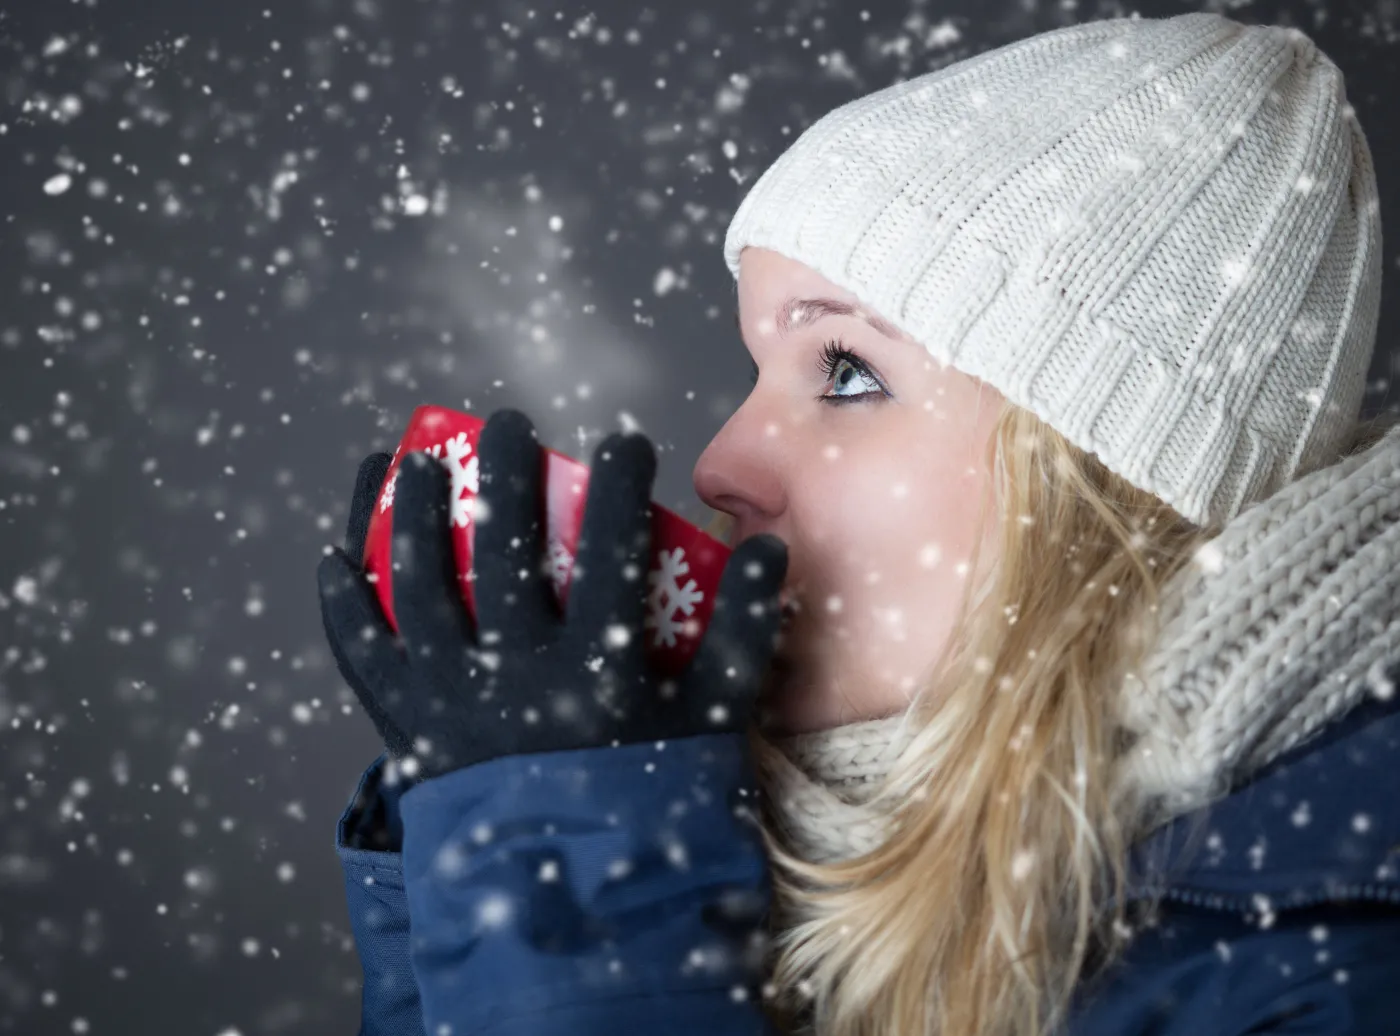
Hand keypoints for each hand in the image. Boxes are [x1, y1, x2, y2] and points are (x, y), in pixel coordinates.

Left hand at [316, 407, 788, 782]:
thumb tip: (771, 551)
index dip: (621, 482)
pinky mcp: (404, 728)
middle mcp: (517, 676)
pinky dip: (341, 605)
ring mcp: (450, 701)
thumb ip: (745, 638)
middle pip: (505, 545)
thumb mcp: (710, 728)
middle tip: (510, 423)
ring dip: (412, 511)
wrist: (569, 912)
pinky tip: (337, 556)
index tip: (626, 444)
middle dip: (506, 467)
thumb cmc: (648, 807)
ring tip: (418, 462)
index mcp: (599, 674)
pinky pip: (359, 656)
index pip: (614, 549)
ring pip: (419, 583)